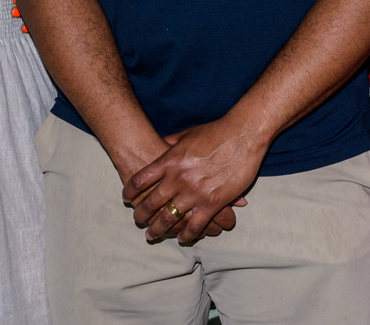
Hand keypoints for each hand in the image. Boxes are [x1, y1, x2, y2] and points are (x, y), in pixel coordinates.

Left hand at [123, 118, 262, 243]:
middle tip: (138, 221)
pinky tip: (181, 238)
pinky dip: (185, 234)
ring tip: (152, 235)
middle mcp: (178, 178)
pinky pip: (194, 225)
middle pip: (150, 203)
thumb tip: (162, 143)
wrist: (242, 134)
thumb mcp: (188, 134)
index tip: (127, 198)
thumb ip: (172, 143)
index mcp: (169, 161)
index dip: (130, 191)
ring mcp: (194, 192)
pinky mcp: (212, 203)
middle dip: (141, 215)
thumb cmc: (216, 131)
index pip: (141, 180)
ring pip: (168, 218)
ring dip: (158, 229)